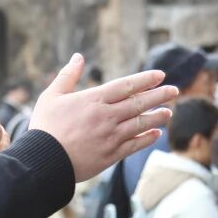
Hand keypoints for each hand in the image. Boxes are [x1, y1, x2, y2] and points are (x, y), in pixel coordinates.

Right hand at [29, 54, 176, 181]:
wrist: (42, 161)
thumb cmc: (45, 127)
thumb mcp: (51, 96)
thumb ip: (67, 76)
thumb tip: (78, 57)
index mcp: (92, 100)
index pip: (126, 86)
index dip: (145, 80)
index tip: (161, 75)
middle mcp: (106, 117)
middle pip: (138, 103)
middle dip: (159, 95)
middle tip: (174, 90)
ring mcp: (110, 137)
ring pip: (140, 124)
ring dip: (157, 117)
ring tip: (169, 112)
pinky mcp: (110, 155)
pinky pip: (134, 145)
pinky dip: (147, 139)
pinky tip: (155, 134)